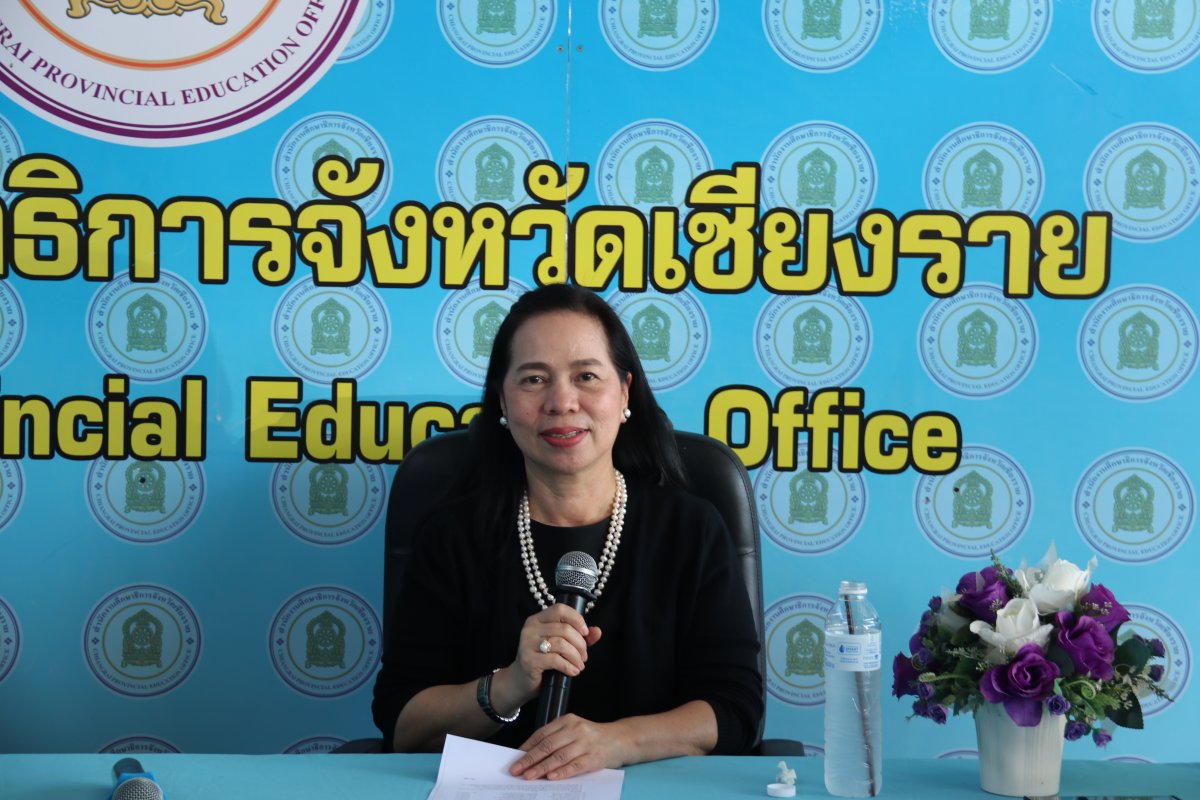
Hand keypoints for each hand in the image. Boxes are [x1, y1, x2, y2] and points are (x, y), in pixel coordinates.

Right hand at [497, 605, 601, 708]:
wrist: (520, 681)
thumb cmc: (542, 661)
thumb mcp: (560, 646)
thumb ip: (579, 637)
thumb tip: (597, 631)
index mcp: (537, 619)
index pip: (560, 609)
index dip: (576, 619)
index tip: (586, 632)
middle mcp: (530, 628)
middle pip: (564, 629)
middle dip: (580, 644)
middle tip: (584, 656)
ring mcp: (527, 643)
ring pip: (561, 643)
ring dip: (576, 656)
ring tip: (579, 665)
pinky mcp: (529, 660)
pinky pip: (555, 659)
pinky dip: (568, 666)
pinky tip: (573, 671)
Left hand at [509, 714, 627, 779]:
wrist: (621, 739)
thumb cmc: (593, 737)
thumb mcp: (574, 731)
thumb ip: (555, 739)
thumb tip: (530, 755)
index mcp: (567, 720)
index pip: (542, 734)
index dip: (527, 747)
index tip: (515, 759)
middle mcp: (576, 729)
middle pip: (548, 745)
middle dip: (529, 759)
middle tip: (516, 770)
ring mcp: (586, 743)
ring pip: (559, 756)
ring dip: (541, 768)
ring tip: (529, 776)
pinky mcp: (595, 757)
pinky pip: (575, 765)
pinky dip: (562, 772)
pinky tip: (551, 777)